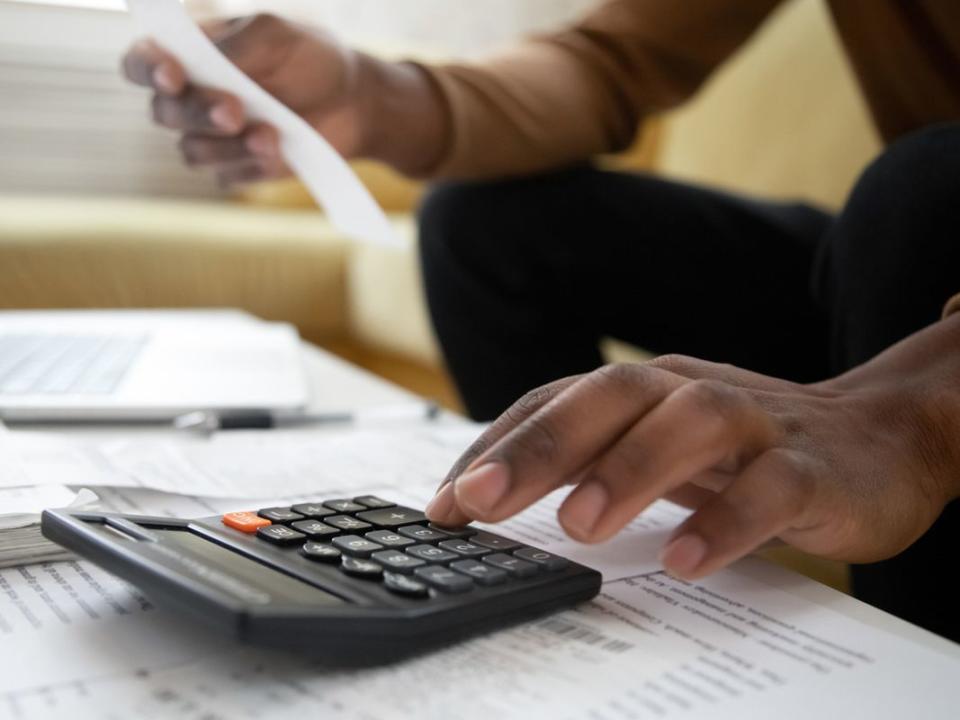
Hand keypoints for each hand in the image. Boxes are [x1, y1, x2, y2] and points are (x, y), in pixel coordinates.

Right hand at [122, 13, 445, 184]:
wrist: (354, 101)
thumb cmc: (310, 58)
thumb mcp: (277, 35)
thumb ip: (239, 45)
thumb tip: (206, 63)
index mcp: (190, 56)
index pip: (142, 63)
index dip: (147, 70)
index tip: (173, 75)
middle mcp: (193, 98)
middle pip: (164, 114)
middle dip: (197, 113)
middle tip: (234, 110)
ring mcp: (214, 138)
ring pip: (193, 152)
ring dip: (230, 146)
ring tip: (271, 135)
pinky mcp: (239, 169)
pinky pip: (228, 178)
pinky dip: (253, 167)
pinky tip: (279, 154)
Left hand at [427, 319, 959, 578]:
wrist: (874, 436)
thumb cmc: (740, 446)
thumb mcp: (655, 444)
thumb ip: (586, 459)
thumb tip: (486, 496)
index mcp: (644, 388)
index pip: (556, 400)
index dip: (496, 445)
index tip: (443, 502)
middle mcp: (689, 390)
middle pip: (610, 396)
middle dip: (538, 447)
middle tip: (478, 502)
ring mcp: (753, 421)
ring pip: (688, 424)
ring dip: (627, 471)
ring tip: (578, 528)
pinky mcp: (808, 466)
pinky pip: (768, 487)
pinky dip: (725, 520)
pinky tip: (683, 560)